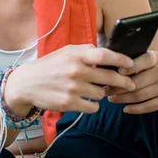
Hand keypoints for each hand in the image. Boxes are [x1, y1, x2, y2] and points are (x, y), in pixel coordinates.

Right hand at [4, 44, 135, 114]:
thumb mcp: (65, 51)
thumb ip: (85, 50)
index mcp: (76, 55)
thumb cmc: (49, 66)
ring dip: (102, 93)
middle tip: (129, 84)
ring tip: (95, 90)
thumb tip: (107, 53)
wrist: (26, 84)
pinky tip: (87, 101)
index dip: (121, 60)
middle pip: (109, 77)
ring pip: (102, 93)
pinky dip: (93, 105)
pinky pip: (93, 107)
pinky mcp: (69, 103)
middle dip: (123, 82)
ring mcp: (73, 88)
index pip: (105, 55)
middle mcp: (76, 70)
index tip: (131, 65)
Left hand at [105, 50, 157, 113]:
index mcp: (156, 58)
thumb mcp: (145, 58)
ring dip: (123, 99)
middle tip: (105, 90)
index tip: (116, 72)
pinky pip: (149, 107)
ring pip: (140, 95)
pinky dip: (135, 109)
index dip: (130, 66)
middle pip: (137, 82)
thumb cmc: (151, 67)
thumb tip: (107, 65)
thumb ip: (131, 60)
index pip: (143, 60)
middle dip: (118, 87)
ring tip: (111, 98)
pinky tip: (125, 109)